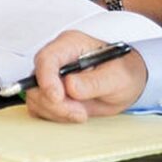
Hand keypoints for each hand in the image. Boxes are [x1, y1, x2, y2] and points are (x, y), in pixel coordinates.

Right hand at [26, 29, 148, 122]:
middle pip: (36, 80)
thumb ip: (94, 81)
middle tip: (79, 112)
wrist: (126, 84)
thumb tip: (70, 86)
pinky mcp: (49, 93)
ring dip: (56, 111)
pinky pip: (39, 108)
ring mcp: (51, 77)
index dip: (47, 79)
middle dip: (54, 102)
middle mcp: (57, 59)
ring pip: (35, 97)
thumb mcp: (118, 76)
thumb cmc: (124, 72)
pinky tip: (73, 114)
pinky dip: (53, 116)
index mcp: (71, 45)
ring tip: (81, 113)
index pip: (47, 58)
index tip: (58, 97)